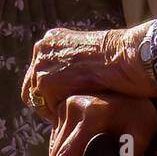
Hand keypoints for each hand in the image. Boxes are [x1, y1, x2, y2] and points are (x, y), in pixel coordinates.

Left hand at [22, 23, 156, 121]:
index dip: (50, 90)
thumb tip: (69, 82)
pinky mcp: (45, 82)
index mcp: (52, 39)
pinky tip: (77, 114)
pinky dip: (61, 115)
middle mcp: (42, 48)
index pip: (39, 72)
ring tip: (74, 116)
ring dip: (55, 109)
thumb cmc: (116, 58)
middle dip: (48, 101)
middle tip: (65, 114)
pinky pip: (48, 108)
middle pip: (33, 85)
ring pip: (39, 98)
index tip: (64, 100)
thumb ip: (72, 64)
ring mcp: (41, 64)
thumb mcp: (88, 54)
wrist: (123, 57)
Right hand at [49, 93, 156, 155]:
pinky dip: (64, 148)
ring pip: (54, 146)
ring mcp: (64, 105)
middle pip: (55, 155)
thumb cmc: (140, 112)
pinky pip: (56, 135)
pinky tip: (79, 150)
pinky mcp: (62, 105)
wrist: (138, 83)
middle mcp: (71, 108)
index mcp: (89, 115)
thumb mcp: (140, 136)